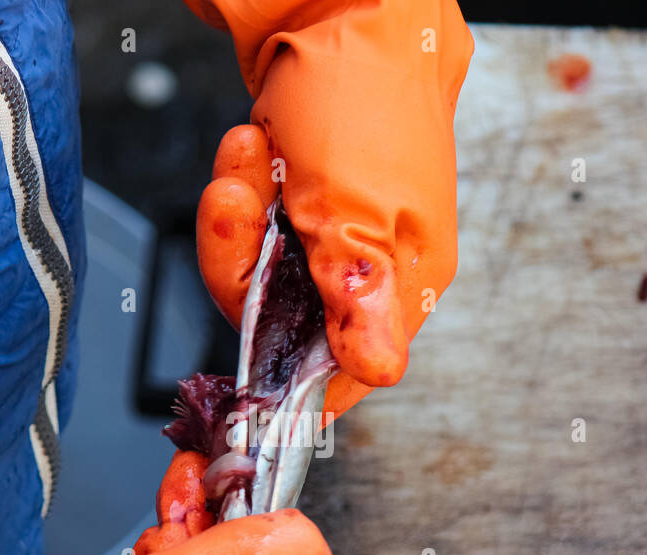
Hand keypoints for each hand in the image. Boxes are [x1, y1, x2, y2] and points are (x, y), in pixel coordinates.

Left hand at [188, 0, 473, 420]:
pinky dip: (240, 182)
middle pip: (288, 324)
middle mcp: (372, 262)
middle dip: (250, 265)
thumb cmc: (363, 90)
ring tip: (253, 156)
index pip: (353, 370)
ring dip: (240, 214)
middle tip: (248, 205)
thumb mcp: (354, 207)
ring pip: (259, 272)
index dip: (298, 373)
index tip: (254, 361)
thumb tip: (379, 373)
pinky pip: (250, 224)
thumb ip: (358, 298)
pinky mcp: (300, 197)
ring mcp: (333, 228)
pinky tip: (254, 143)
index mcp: (406, 280)